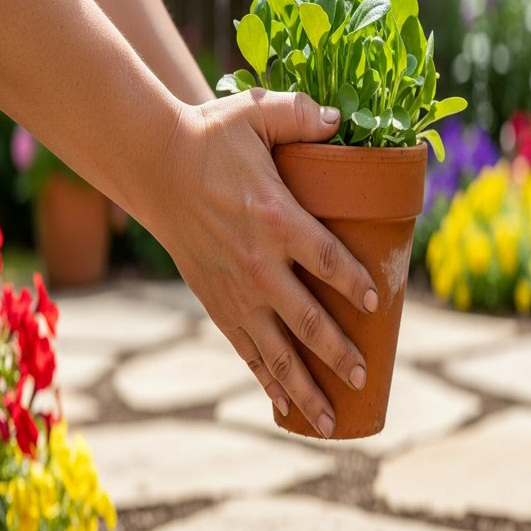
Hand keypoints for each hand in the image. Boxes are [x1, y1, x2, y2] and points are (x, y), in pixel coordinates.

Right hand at [154, 90, 378, 437]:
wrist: (153, 164)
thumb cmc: (210, 137)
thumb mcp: (255, 113)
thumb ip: (301, 114)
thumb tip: (344, 120)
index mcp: (275, 217)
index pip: (327, 258)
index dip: (355, 281)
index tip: (377, 301)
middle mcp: (256, 262)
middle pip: (306, 318)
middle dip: (337, 352)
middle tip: (363, 376)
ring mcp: (232, 287)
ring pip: (274, 348)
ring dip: (303, 384)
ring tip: (330, 418)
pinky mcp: (213, 299)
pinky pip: (243, 347)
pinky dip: (264, 377)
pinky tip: (281, 404)